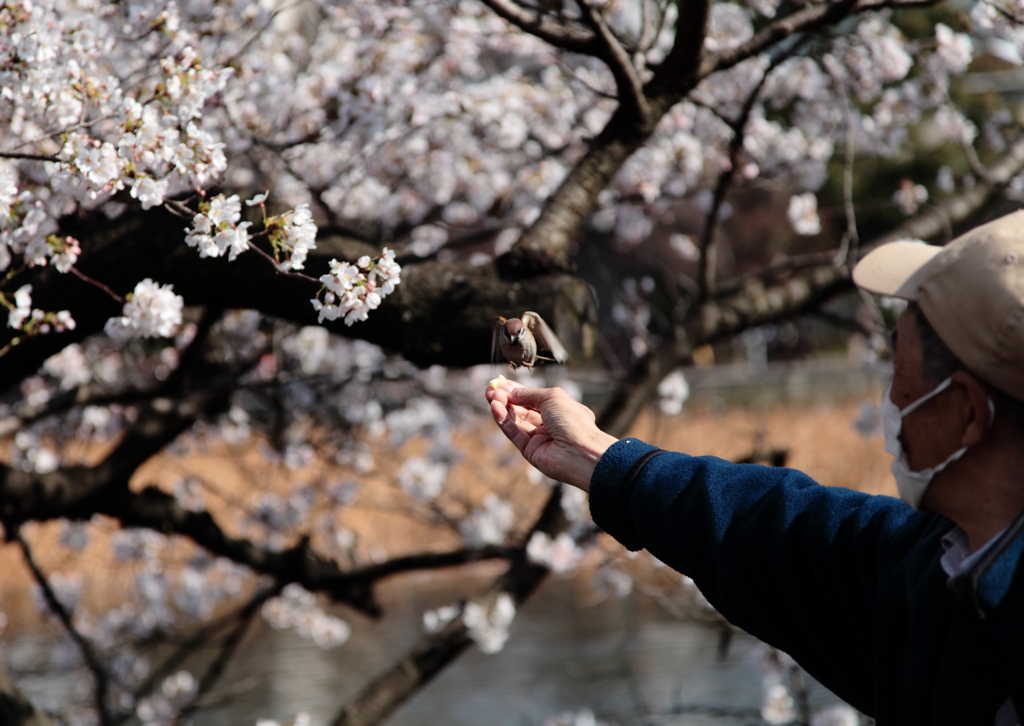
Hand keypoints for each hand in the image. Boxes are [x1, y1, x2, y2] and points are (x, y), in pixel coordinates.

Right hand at [486, 379, 617, 491]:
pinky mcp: (530, 451)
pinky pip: (514, 433)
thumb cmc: (573, 421)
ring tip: (491, 396)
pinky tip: (495, 408)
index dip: (516, 390)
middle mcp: (549, 424)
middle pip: (521, 409)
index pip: (532, 398)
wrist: (580, 452)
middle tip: (490, 389)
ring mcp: (539, 438)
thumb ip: (528, 394)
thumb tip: (510, 391)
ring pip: (516, 421)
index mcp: (559, 409)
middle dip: (505, 398)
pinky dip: (504, 421)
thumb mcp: (551, 397)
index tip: (500, 383)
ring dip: (502, 408)